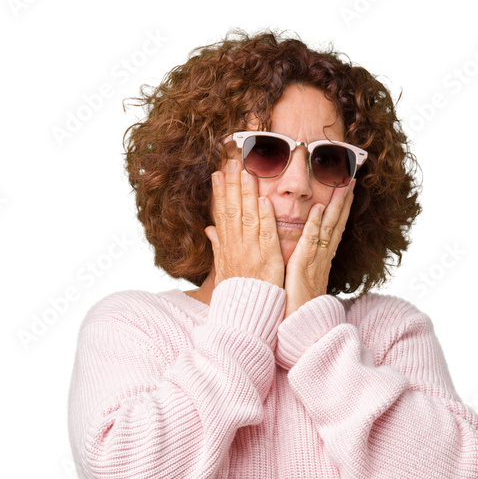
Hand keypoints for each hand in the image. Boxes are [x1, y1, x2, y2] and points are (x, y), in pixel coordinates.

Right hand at [204, 158, 284, 288]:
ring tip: (246, 172)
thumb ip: (218, 247)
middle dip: (231, 185)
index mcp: (227, 248)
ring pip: (248, 218)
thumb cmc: (237, 294)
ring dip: (247, 194)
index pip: (221, 215)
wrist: (246, 317)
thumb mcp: (223, 270)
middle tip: (232, 162)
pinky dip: (265, 218)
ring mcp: (252, 252)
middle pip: (232, 211)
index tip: (217, 173)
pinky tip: (263, 200)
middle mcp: (236, 247)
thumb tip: (209, 230)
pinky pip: (266, 236)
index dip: (219, 193)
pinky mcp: (268, 260)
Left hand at [282, 178, 355, 319]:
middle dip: (345, 200)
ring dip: (336, 205)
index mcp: (322, 258)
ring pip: (329, 227)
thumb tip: (302, 252)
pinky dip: (316, 224)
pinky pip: (312, 242)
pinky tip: (320, 208)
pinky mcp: (304, 266)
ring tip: (343, 184)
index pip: (334, 227)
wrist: (302, 326)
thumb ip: (303, 262)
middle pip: (337, 222)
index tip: (347, 188)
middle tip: (352, 177)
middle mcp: (323, 256)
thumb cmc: (299, 305)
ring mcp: (316, 260)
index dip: (341, 207)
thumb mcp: (303, 279)